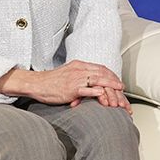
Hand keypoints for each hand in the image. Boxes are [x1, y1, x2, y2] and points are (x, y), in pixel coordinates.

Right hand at [0, 61, 129, 107]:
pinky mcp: (70, 88)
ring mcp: (75, 78)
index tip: (119, 83)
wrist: (36, 84)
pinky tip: (103, 93)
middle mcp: (79, 70)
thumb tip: (91, 84)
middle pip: (102, 73)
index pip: (100, 69)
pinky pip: (85, 88)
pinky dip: (95, 90)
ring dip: (110, 85)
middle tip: (123, 89)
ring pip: (97, 79)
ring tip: (119, 90)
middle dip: (114, 81)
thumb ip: (80, 77)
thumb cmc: (51, 82)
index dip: (111, 76)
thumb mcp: (68, 75)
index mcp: (79, 66)